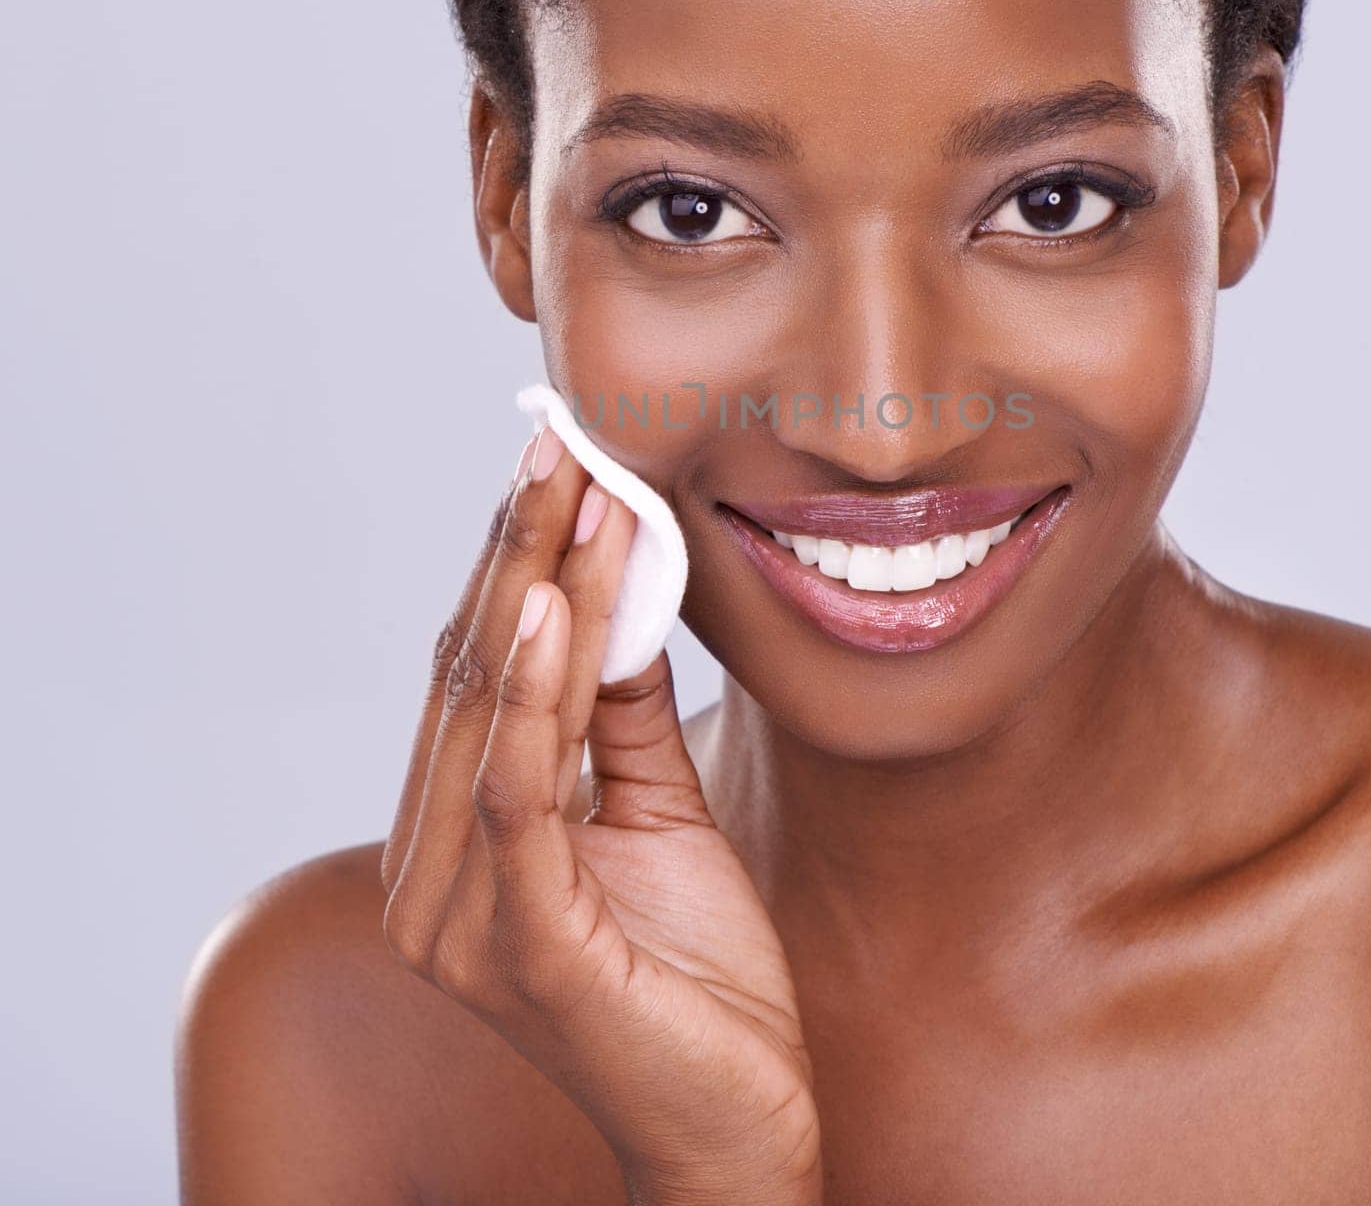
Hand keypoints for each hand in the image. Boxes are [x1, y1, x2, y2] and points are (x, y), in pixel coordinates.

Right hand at [379, 431, 821, 1203]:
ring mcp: (460, 914)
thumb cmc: (695, 975)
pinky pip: (520, 790)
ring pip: (489, 715)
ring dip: (535, 590)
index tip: (557, 466)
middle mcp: (429, 874)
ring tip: (566, 488)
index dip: (513, 567)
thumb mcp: (657, 809)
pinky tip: (550, 603)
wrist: (740, 1126)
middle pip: (472, 678)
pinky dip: (534, 690)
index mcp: (455, 841)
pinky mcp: (520, 943)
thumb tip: (612, 592)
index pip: (478, 677)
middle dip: (519, 552)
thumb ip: (620, 712)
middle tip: (557, 444)